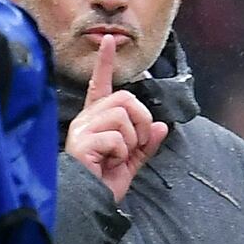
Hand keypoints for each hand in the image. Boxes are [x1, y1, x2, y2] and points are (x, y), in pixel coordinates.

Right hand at [64, 35, 167, 201]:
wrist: (87, 203)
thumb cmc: (102, 183)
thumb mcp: (131, 162)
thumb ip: (146, 144)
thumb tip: (161, 126)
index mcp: (96, 120)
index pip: (101, 85)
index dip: (105, 63)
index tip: (109, 41)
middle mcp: (87, 119)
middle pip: (125, 98)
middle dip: (140, 120)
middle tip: (135, 144)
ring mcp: (83, 129)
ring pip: (122, 116)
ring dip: (132, 139)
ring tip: (118, 157)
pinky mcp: (82, 141)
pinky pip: (117, 137)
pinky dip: (122, 153)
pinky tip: (108, 163)